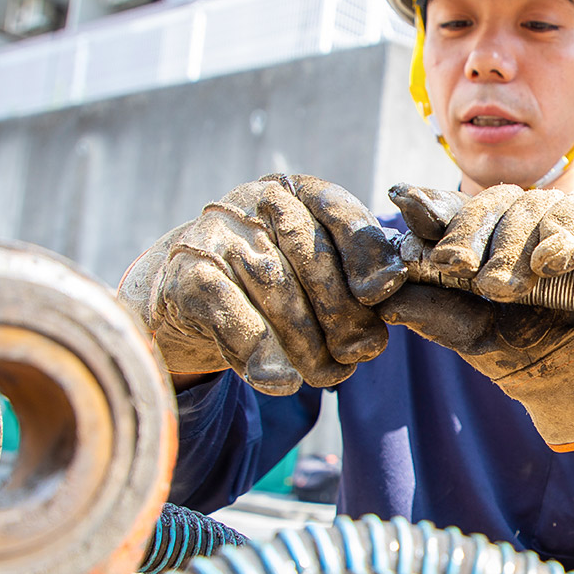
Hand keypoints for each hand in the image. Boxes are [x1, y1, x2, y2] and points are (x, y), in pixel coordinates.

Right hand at [118, 175, 404, 394]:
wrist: (182, 296)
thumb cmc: (270, 284)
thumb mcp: (313, 269)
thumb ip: (355, 275)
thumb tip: (391, 286)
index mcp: (296, 192)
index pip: (339, 210)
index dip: (365, 251)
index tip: (384, 291)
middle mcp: (254, 201)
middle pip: (311, 256)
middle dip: (343, 312)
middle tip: (362, 352)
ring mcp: (217, 233)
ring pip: (276, 288)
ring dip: (308, 343)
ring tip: (330, 375)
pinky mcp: (186, 272)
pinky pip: (231, 312)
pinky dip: (260, 351)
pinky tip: (282, 381)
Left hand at [378, 184, 573, 451]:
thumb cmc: (536, 356)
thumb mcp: (478, 339)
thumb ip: (438, 316)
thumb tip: (386, 301)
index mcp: (485, 243)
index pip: (453, 213)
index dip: (430, 207)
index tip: (405, 203)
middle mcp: (520, 223)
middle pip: (488, 204)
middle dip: (467, 232)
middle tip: (453, 264)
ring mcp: (562, 219)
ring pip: (530, 207)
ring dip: (512, 247)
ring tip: (499, 288)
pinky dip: (564, 237)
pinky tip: (549, 264)